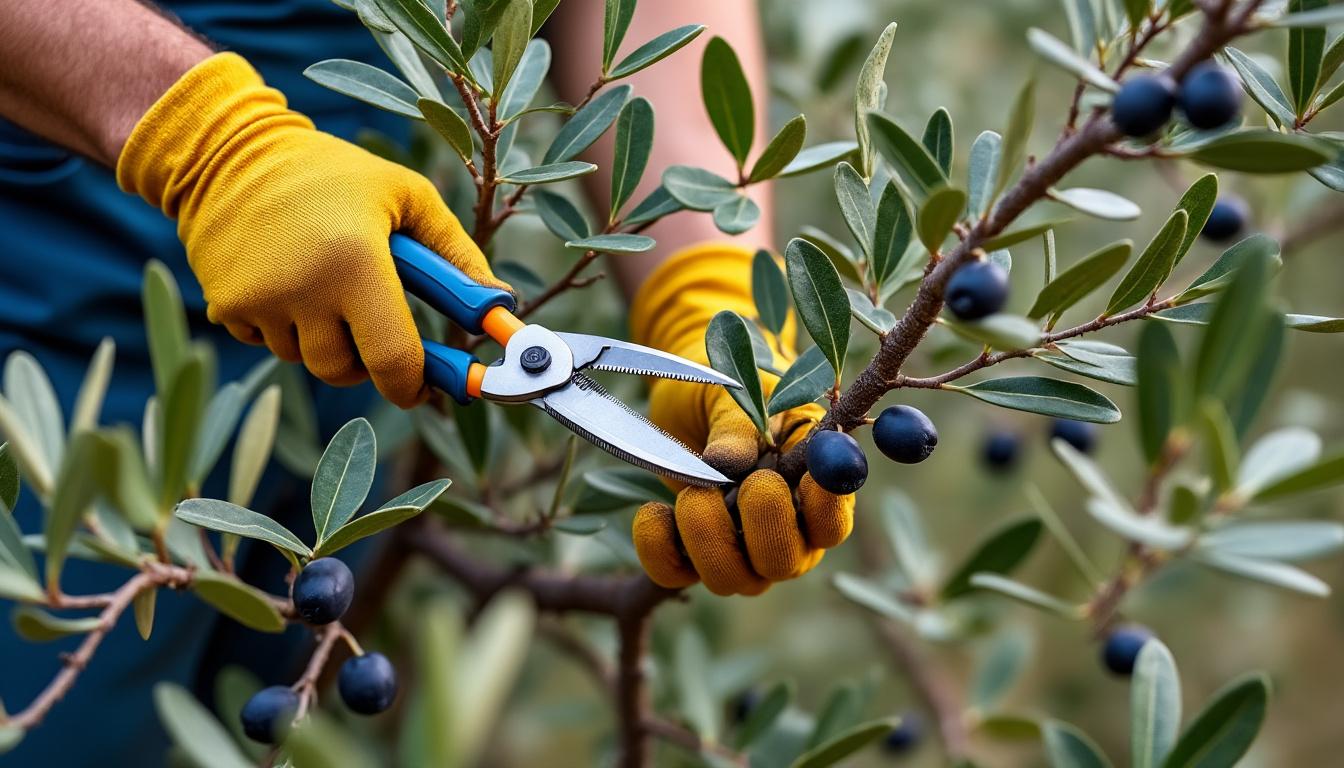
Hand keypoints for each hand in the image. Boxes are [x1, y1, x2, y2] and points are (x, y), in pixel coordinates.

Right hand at [116, 53, 504, 407]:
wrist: (230, 151)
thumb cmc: (334, 174)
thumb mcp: (407, 196)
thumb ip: (457, 254)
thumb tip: (500, 305)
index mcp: (355, 261)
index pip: (392, 359)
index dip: (415, 386)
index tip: (428, 389)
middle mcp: (302, 288)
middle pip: (345, 371)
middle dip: (368, 361)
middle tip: (375, 327)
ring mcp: (257, 301)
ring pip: (306, 359)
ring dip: (324, 339)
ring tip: (325, 285)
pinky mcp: (224, 306)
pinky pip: (267, 344)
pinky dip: (285, 328)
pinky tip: (287, 281)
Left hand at [628, 245, 854, 595]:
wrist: (691, 395)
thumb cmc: (732, 391)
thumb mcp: (738, 395)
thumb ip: (739, 428)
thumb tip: (727, 463)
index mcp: (812, 491)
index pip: (833, 524)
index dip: (822, 511)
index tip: (798, 478)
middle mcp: (784, 532)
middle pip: (786, 563)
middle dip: (764, 527)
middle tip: (748, 484)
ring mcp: (738, 551)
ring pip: (734, 579)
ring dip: (708, 538)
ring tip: (692, 493)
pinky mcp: (689, 555)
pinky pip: (675, 575)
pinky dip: (659, 548)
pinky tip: (653, 510)